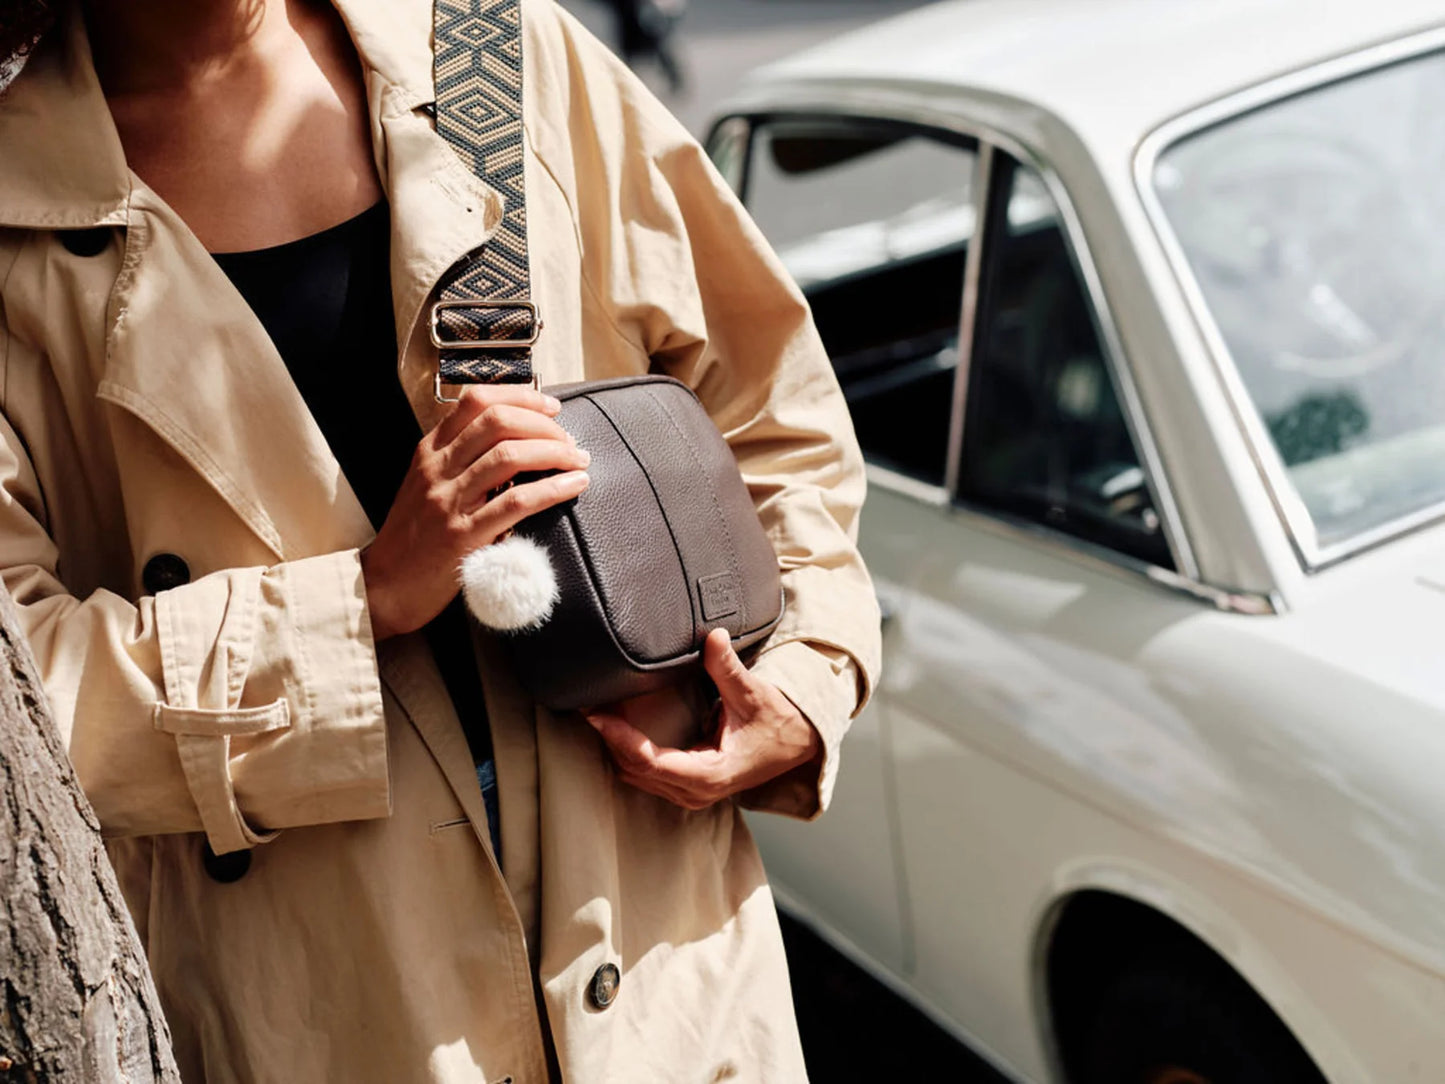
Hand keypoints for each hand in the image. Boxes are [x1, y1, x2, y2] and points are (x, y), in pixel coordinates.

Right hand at [362, 384, 588, 639]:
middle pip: (497, 421)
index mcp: (429, 451)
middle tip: (569, 439)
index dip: (520, 396)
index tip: (550, 406)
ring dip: (555, 452)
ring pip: (509, 456)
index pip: (475, 401)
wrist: (385, 586)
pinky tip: (574, 484)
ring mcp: (448, 501)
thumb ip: (460, 460)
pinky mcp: (463, 536)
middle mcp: (437, 469)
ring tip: (579, 460)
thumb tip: (514, 442)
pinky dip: (553, 488)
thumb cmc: (414, 537)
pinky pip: (516, 502)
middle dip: (543, 424)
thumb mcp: (427, 485)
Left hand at [585, 629, 822, 810]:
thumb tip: (713, 636)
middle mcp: (695, 791)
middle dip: (609, 739)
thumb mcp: (754, 694)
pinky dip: (628, 752)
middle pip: (635, 770)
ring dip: (615, 747)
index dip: (619, 737)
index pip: (649, 761)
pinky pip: (646, 774)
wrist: (798, 746)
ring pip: (636, 776)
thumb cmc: (778, 724)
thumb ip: (728, 667)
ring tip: (595, 713)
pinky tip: (616, 728)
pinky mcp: (687, 786)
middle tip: (585, 705)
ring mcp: (689, 793)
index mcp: (710, 774)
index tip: (595, 713)